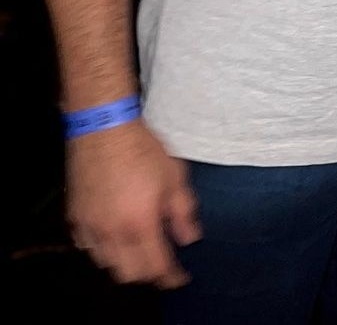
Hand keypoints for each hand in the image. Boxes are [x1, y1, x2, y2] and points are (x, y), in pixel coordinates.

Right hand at [67, 119, 200, 287]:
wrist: (104, 128)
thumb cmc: (143, 149)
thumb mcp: (174, 176)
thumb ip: (183, 212)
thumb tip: (190, 238)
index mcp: (140, 224)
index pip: (156, 266)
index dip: (170, 277)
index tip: (181, 279)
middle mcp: (112, 233)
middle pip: (129, 273)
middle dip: (148, 274)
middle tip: (163, 265)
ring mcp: (90, 227)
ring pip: (106, 263)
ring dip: (125, 263)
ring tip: (140, 252)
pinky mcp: (76, 217)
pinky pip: (87, 247)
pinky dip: (103, 250)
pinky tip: (114, 239)